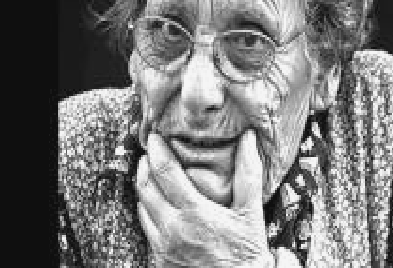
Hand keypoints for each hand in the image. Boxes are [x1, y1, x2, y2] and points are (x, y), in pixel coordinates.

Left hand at [136, 129, 273, 267]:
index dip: (156, 150)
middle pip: (145, 187)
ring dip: (143, 186)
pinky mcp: (159, 259)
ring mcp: (162, 246)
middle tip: (150, 150)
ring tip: (150, 171)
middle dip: (145, 164)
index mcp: (193, 212)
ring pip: (141, 207)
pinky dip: (147, 209)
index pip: (165, 172)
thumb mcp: (251, 213)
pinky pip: (146, 228)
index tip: (154, 136)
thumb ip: (248, 174)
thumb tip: (247, 138)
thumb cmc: (245, 254)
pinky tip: (156, 203)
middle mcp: (172, 228)